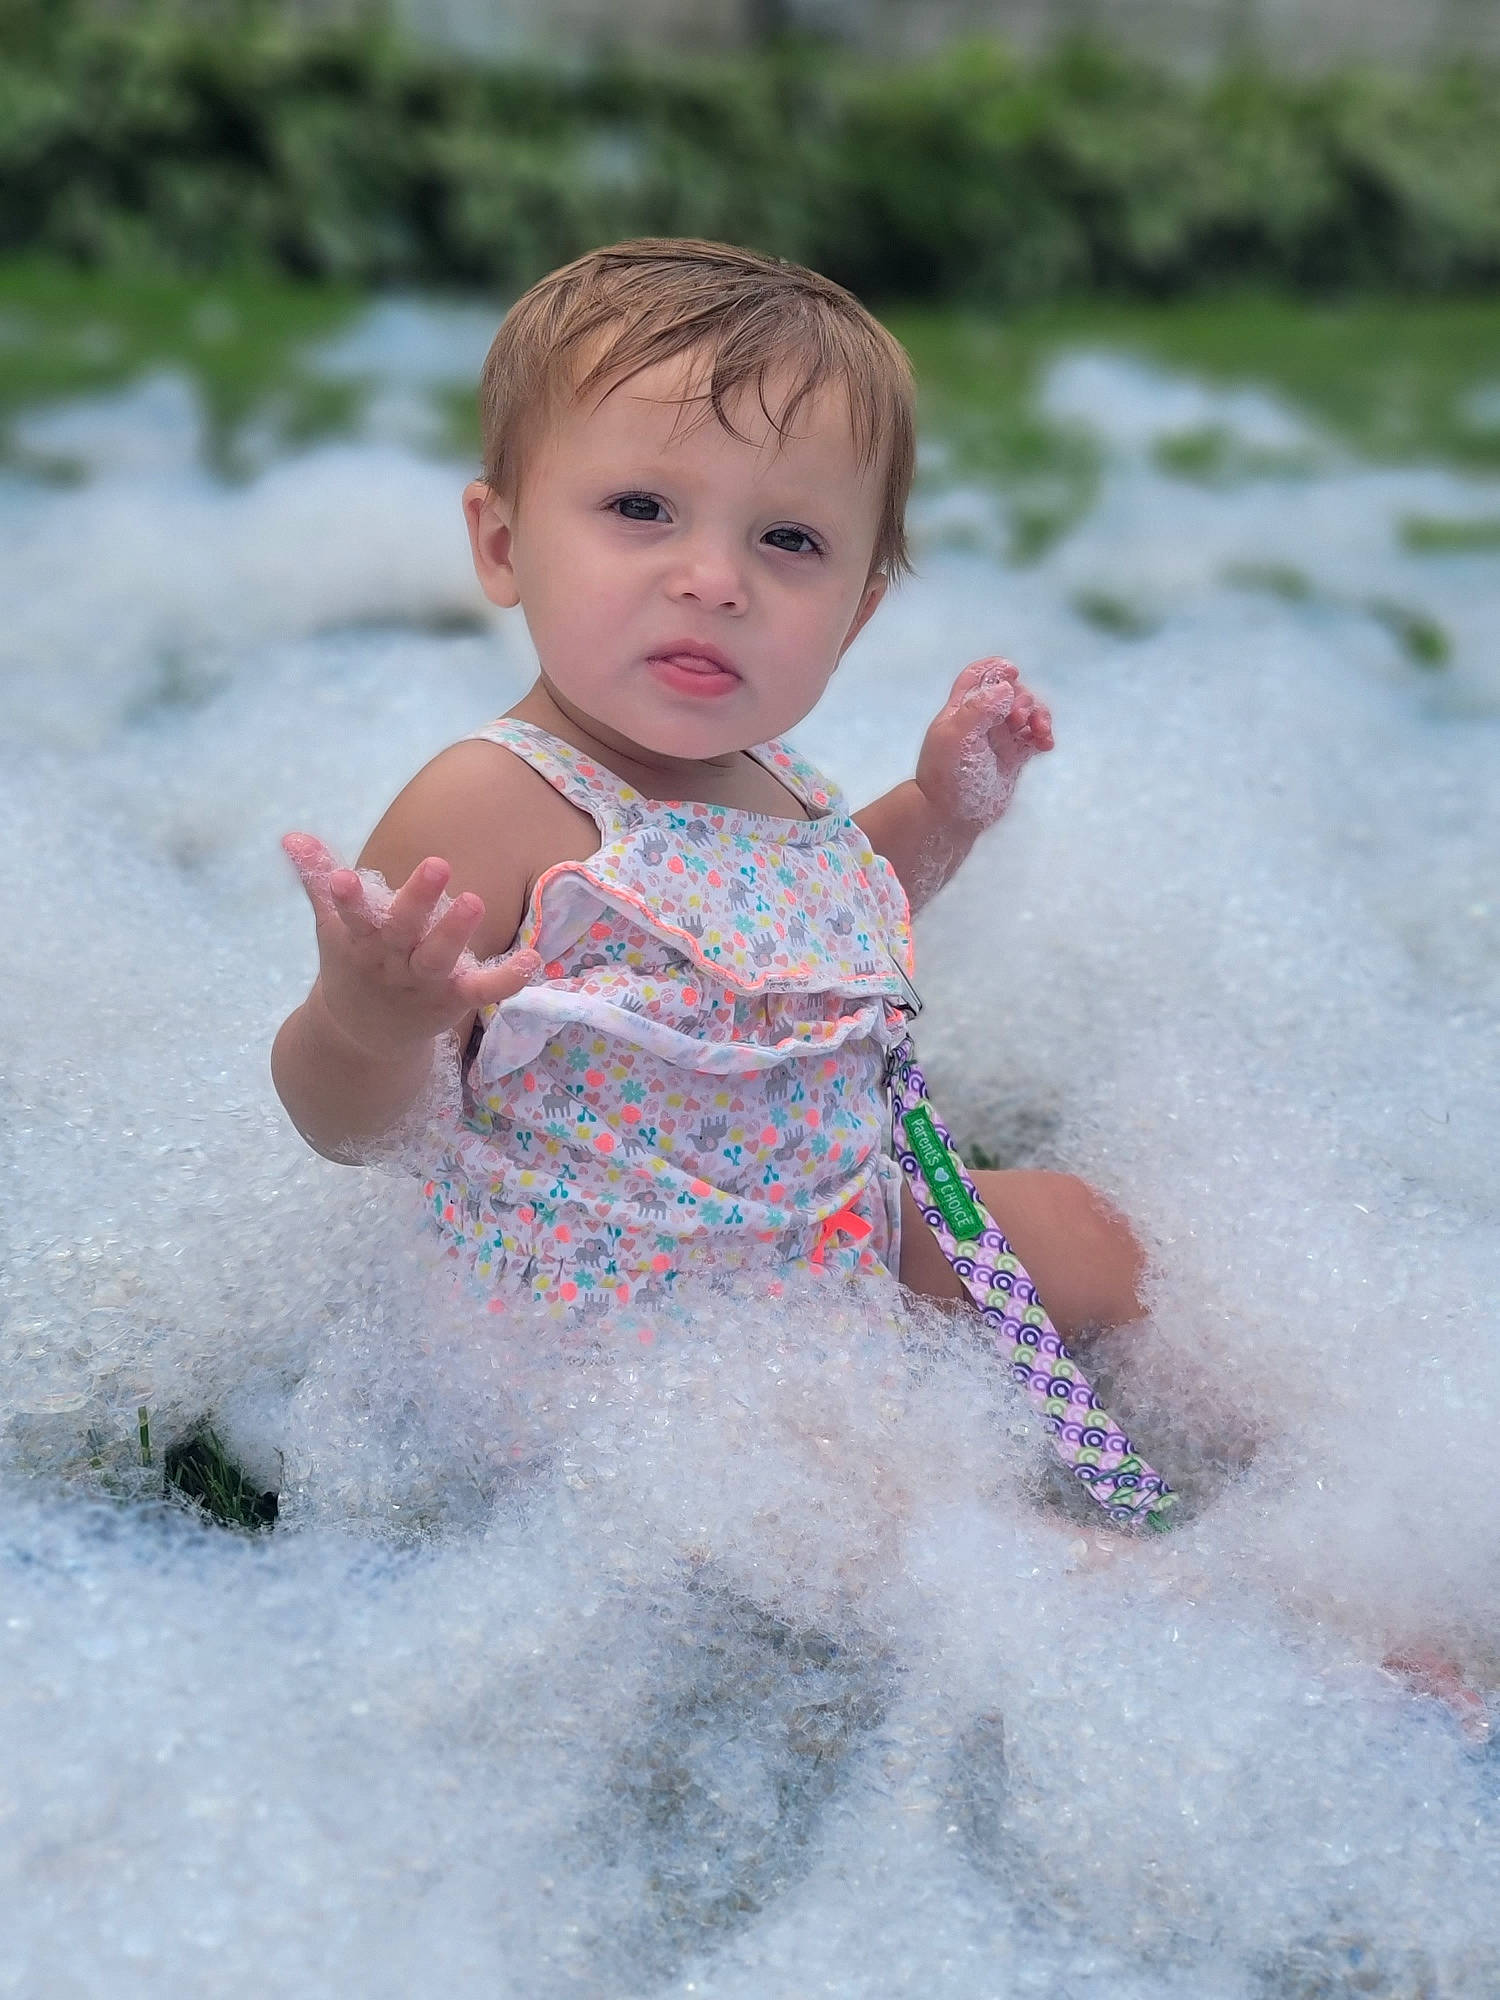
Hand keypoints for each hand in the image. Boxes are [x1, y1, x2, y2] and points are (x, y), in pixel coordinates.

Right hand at [282, 833, 540, 1060]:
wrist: (360, 1037)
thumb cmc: (352, 965)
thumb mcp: (333, 925)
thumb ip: (318, 878)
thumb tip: (291, 834)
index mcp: (359, 939)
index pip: (350, 915)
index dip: (346, 897)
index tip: (344, 877)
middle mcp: (389, 961)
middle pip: (401, 930)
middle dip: (417, 900)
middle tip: (437, 864)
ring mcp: (421, 982)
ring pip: (437, 958)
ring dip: (454, 932)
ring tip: (474, 901)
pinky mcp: (451, 999)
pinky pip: (481, 990)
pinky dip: (507, 979)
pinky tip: (532, 959)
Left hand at [914, 657, 1052, 833]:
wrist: (951, 817)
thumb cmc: (947, 776)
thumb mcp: (956, 738)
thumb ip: (979, 709)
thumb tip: (1006, 687)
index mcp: (961, 710)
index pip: (978, 677)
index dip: (995, 668)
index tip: (1012, 672)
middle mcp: (981, 722)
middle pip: (1010, 693)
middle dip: (1022, 699)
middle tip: (1018, 719)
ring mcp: (999, 740)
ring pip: (1026, 714)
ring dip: (1039, 715)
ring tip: (1041, 731)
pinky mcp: (1013, 758)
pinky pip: (1034, 738)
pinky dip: (1043, 736)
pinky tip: (1046, 745)